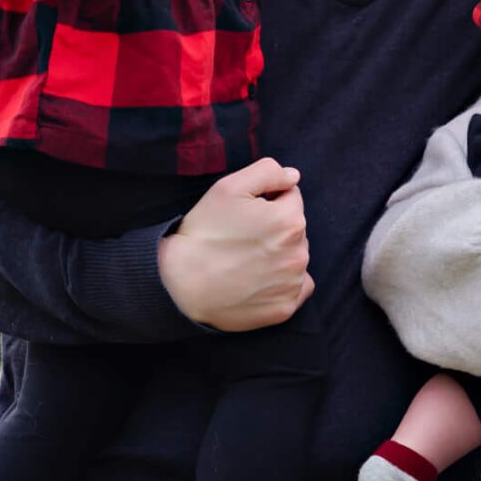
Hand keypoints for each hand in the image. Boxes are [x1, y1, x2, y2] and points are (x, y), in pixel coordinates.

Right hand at [158, 158, 310, 330]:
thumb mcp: (229, 187)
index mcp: (290, 221)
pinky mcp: (285, 308)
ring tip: (245, 259)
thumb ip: (268, 172)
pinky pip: (296, 288)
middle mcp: (298, 254)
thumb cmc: (204, 233)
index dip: (267, 200)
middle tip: (242, 237)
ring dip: (279, 254)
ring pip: (295, 257)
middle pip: (295, 228)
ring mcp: (292, 284)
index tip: (245, 214)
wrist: (181, 283)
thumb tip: (293, 177)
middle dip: (275, 227)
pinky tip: (257, 280)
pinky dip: (282, 283)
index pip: (291, 198)